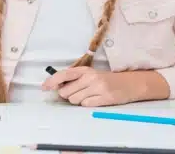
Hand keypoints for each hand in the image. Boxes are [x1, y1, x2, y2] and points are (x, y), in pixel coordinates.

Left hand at [41, 66, 155, 106]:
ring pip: (75, 100)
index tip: (44, 88)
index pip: (63, 74)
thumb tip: (56, 87)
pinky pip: (86, 105)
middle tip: (78, 92)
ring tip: (89, 95)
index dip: (52, 82)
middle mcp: (90, 77)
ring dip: (78, 100)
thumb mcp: (89, 75)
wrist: (130, 84)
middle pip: (66, 92)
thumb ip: (73, 79)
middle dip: (68, 95)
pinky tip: (95, 99)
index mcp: (84, 70)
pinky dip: (88, 104)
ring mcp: (98, 87)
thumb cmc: (105, 80)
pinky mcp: (105, 98)